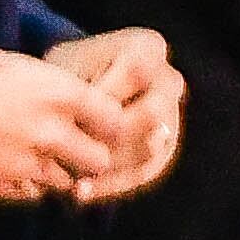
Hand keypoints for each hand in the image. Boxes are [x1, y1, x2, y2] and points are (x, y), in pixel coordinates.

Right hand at [0, 37, 131, 203]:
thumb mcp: (12, 64)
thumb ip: (49, 89)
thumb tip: (69, 104)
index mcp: (57, 93)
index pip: (114, 121)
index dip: (107, 123)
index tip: (94, 122)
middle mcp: (50, 132)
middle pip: (98, 161)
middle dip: (88, 155)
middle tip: (70, 146)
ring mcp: (27, 165)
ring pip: (67, 183)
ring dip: (57, 172)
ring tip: (33, 156)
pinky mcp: (2, 188)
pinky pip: (34, 194)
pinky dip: (30, 184)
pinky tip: (10, 167)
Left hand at [43, 29, 183, 199]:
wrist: (72, 87)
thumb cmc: (66, 73)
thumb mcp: (67, 71)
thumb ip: (87, 96)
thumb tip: (102, 135)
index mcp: (148, 47)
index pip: (135, 72)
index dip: (102, 97)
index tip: (70, 112)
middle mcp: (169, 79)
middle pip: (152, 116)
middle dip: (109, 137)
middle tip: (71, 148)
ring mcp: (173, 114)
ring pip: (151, 150)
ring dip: (109, 168)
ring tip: (70, 180)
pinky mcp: (166, 146)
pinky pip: (147, 171)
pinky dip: (113, 184)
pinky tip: (81, 192)